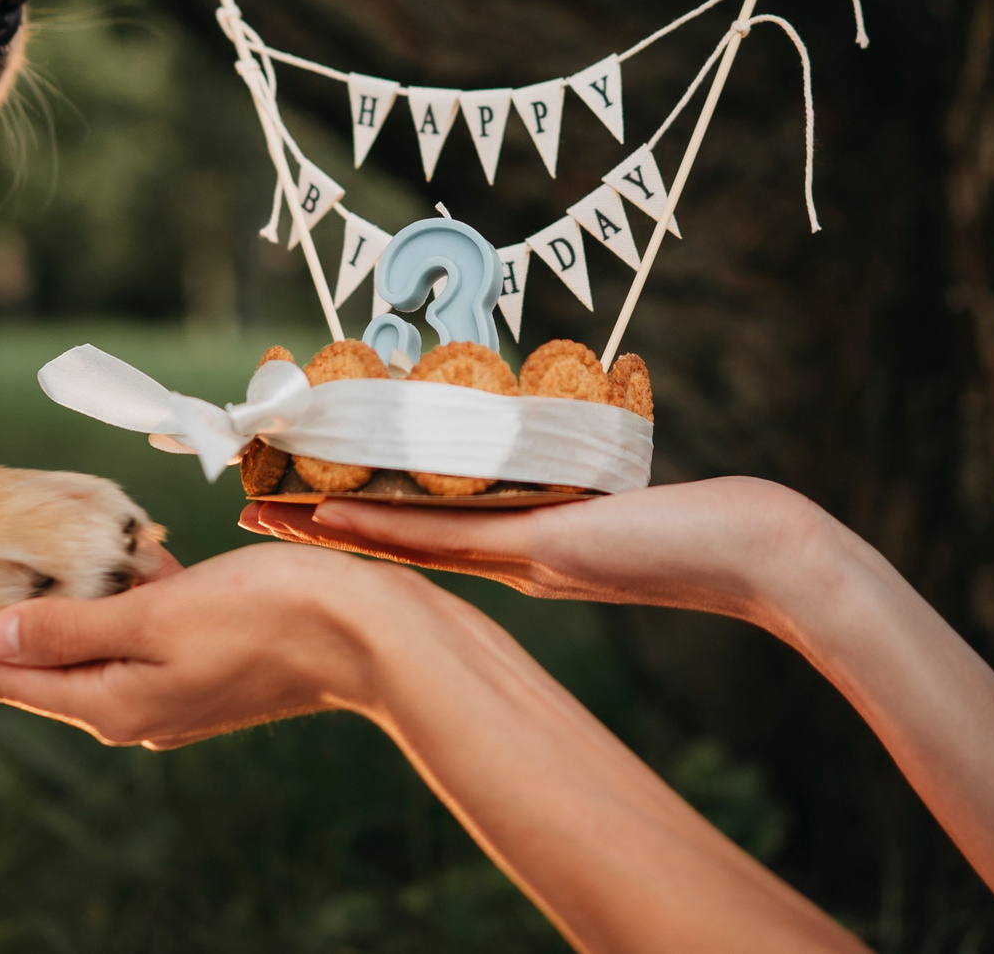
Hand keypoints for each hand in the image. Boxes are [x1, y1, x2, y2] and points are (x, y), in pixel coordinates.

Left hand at [0, 542, 442, 748]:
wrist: (368, 635)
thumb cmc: (269, 613)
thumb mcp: (156, 613)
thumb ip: (69, 625)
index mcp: (114, 702)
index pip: (6, 677)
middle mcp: (133, 711)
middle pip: (37, 672)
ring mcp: (168, 697)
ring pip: (82, 657)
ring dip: (46, 625)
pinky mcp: (197, 675)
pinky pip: (125, 647)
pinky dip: (100, 619)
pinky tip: (98, 590)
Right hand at [241, 476, 846, 627]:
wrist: (747, 552)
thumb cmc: (698, 522)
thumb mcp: (616, 484)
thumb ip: (575, 470)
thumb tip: (554, 438)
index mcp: (519, 539)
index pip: (414, 524)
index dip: (348, 513)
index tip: (290, 496)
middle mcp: (505, 553)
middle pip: (390, 533)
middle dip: (318, 519)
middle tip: (246, 505)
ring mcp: (515, 555)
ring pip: (399, 538)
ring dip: (328, 525)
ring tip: (261, 510)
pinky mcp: (534, 548)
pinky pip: (439, 536)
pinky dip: (381, 527)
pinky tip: (332, 515)